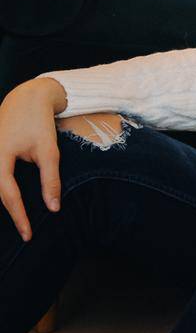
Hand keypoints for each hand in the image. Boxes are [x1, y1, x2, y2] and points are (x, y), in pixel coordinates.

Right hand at [0, 78, 68, 241]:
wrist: (27, 97)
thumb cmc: (39, 122)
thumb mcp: (49, 150)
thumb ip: (50, 180)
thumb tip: (54, 208)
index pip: (8, 194)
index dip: (19, 216)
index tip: (29, 234)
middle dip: (11, 213)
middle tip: (25, 234)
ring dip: (5, 202)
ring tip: (20, 221)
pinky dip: (2, 191)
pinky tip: (12, 201)